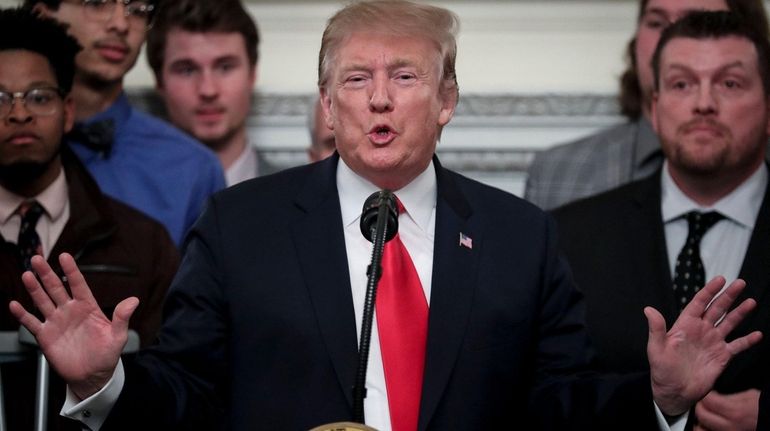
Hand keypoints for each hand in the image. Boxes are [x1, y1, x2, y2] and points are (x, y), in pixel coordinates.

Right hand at [8, 253, 138, 399]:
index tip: (64, 256)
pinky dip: (23, 314)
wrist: (92, 375)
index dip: (71, 270)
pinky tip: (14, 305)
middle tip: (37, 259)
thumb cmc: (107, 355)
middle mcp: (70, 311)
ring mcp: (57, 322)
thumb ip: (122, 318)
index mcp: (88, 307)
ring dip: (34, 289)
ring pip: (43, 301)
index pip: (78, 284)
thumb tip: (134, 300)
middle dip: (47, 274)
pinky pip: (32, 322)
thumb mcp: (118, 336)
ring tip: (26, 275)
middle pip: (56, 288)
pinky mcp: (46, 336)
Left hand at [646, 276, 761, 415]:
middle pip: (717, 309)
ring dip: (740, 313)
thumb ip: (656, 329)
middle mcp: (701, 331)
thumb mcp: (656, 349)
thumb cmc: (662, 370)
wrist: (674, 392)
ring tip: (751, 301)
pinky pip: (737, 346)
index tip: (720, 279)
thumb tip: (648, 309)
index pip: (699, 303)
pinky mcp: (721, 357)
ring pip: (729, 323)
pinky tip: (757, 334)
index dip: (709, 291)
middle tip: (740, 283)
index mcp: (685, 325)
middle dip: (728, 296)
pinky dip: (748, 340)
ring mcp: (712, 342)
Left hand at [693, 389, 759, 430]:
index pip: (707, 401)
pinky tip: (712, 424)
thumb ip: (727, 396)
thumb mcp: (748, 396)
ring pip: (701, 430)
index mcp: (735, 412)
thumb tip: (711, 395)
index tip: (709, 394)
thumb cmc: (764, 407)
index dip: (706, 395)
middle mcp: (729, 427)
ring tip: (707, 415)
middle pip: (701, 415)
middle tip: (706, 403)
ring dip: (701, 421)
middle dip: (701, 406)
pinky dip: (707, 429)